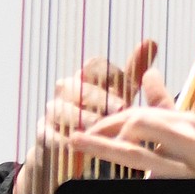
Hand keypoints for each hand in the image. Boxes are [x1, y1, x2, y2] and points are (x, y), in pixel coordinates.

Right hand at [14, 38, 158, 193]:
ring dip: (82, 118)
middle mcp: (66, 90)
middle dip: (99, 97)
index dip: (111, 75)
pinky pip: (50, 135)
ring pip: (62, 109)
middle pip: (77, 85)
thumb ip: (134, 70)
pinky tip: (80, 145)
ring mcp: (52, 112)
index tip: (129, 88)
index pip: (94, 65)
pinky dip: (65, 140)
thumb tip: (151, 41)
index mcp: (86, 77)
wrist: (77, 153)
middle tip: (120, 109)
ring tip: (101, 128)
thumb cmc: (105, 118)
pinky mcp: (43, 135)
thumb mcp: (122, 96)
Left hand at [68, 67, 194, 179]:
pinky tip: (99, 160)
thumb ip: (162, 106)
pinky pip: (141, 164)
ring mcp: (188, 159)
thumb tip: (149, 72)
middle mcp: (189, 134)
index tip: (83, 127)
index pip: (139, 112)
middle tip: (76, 139)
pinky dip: (115, 159)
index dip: (109, 118)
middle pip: (135, 122)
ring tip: (77, 143)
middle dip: (103, 128)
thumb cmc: (193, 171)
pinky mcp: (182, 178)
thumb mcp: (179, 136)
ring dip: (101, 145)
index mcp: (185, 120)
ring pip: (135, 146)